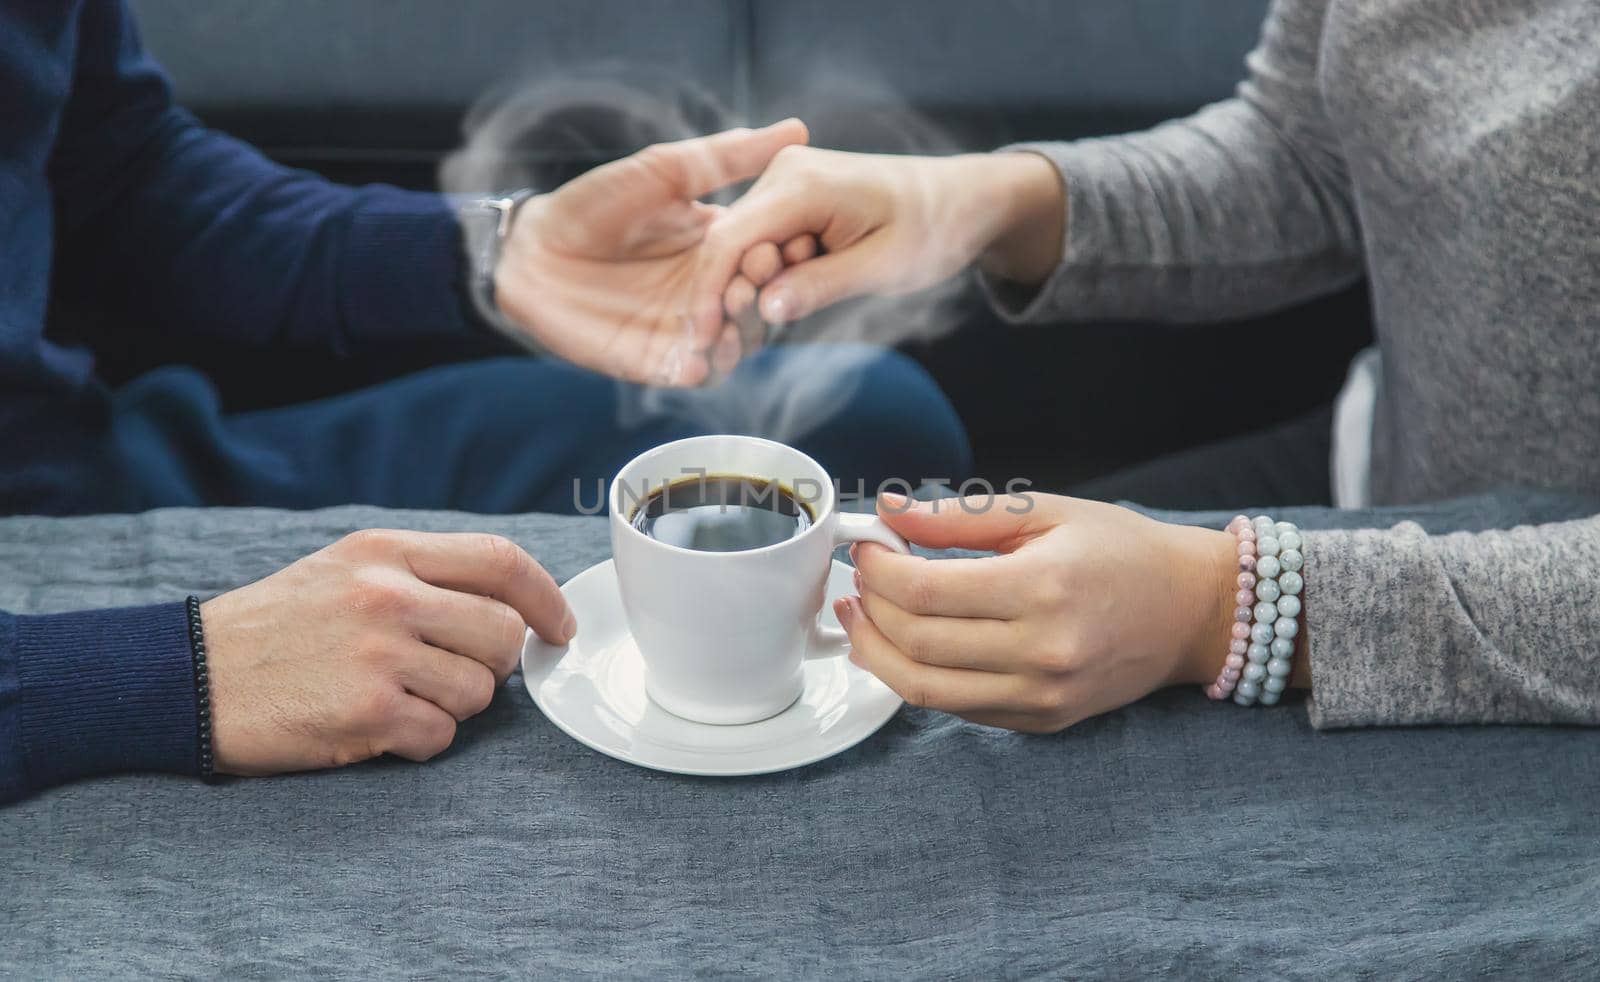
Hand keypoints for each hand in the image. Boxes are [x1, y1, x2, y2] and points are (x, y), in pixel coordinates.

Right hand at [201, 530, 573, 774]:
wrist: (187, 677)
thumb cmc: (275, 626)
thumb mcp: (346, 568)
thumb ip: (423, 574)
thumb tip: (510, 598)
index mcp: (387, 552)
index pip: (501, 560)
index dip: (546, 597)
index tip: (559, 626)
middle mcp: (388, 596)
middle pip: (502, 634)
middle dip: (494, 664)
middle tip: (454, 672)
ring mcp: (378, 655)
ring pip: (478, 692)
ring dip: (451, 706)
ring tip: (398, 695)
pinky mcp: (365, 713)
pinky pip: (440, 737)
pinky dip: (419, 741)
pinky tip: (378, 726)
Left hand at [493, 119, 808, 386]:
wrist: (532, 251)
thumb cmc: (593, 205)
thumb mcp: (663, 171)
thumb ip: (727, 158)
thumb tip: (798, 131)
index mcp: (720, 246)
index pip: (771, 257)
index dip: (785, 253)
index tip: (788, 243)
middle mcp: (711, 291)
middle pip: (762, 305)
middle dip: (764, 297)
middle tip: (750, 285)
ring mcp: (687, 329)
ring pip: (737, 344)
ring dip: (740, 336)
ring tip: (726, 321)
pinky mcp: (658, 360)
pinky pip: (697, 374)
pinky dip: (706, 369)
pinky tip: (699, 357)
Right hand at [694, 147, 1064, 334]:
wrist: (962, 200)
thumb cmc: (933, 228)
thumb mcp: (884, 266)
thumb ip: (822, 285)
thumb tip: (764, 309)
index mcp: (802, 182)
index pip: (730, 240)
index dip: (709, 293)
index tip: (700, 341)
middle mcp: (783, 174)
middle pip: (728, 245)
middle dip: (728, 296)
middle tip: (746, 341)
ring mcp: (784, 183)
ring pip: (742, 248)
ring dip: (754, 288)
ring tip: (795, 308)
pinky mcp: (791, 201)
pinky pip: (763, 244)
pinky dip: (769, 277)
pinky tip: (793, 296)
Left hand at [837, 493, 1242, 732]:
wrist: (1192, 610)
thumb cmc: (1122, 551)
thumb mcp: (1046, 513)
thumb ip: (961, 518)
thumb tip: (891, 511)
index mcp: (1041, 587)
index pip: (923, 591)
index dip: (878, 570)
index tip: (868, 548)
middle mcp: (1041, 650)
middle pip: (915, 640)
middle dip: (870, 607)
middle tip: (859, 580)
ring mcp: (1042, 694)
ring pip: (924, 689)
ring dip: (877, 653)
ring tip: (860, 619)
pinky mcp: (1042, 721)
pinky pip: (958, 708)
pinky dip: (918, 679)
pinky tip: (904, 647)